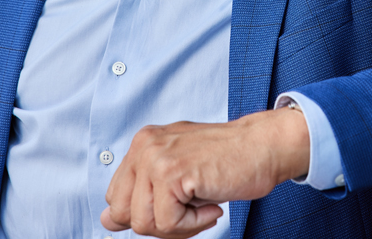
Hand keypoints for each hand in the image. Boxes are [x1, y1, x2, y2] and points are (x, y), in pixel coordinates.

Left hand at [100, 107, 309, 237]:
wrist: (265, 146)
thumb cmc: (229, 161)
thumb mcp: (178, 172)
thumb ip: (143, 193)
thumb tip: (107, 221)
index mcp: (142, 144)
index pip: (116, 198)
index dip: (146, 214)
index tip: (177, 207)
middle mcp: (143, 146)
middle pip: (124, 214)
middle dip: (158, 224)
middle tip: (191, 211)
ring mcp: (156, 158)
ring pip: (143, 223)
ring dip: (179, 226)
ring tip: (204, 205)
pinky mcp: (172, 173)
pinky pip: (167, 223)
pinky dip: (194, 224)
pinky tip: (212, 204)